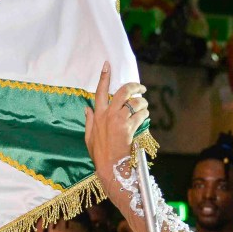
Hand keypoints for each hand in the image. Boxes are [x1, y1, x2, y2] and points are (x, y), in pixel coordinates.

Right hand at [83, 62, 147, 186]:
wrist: (110, 167)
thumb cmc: (99, 154)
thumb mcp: (89, 137)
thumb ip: (89, 121)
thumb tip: (87, 109)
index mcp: (97, 115)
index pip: (100, 91)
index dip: (104, 77)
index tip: (107, 64)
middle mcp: (108, 114)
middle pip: (123, 91)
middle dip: (135, 86)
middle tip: (142, 88)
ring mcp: (118, 120)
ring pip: (135, 102)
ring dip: (143, 104)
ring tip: (144, 108)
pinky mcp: (129, 127)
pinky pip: (141, 114)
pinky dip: (145, 114)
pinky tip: (144, 118)